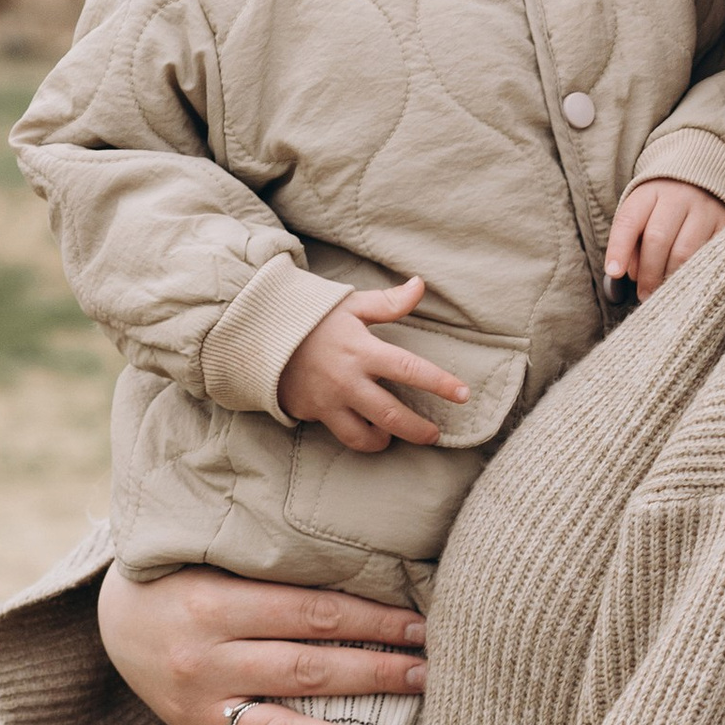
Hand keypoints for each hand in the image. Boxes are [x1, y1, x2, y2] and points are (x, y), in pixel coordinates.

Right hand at [96, 564, 429, 724]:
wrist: (114, 611)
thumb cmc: (188, 569)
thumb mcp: (222, 555)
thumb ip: (283, 567)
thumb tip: (368, 566)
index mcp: (216, 606)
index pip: (312, 615)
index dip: (370, 621)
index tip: (421, 627)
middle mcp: (206, 661)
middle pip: (305, 671)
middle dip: (373, 674)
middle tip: (428, 676)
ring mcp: (200, 709)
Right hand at [277, 275, 468, 453]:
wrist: (261, 334)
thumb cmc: (312, 318)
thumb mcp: (350, 305)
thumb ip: (388, 302)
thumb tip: (420, 285)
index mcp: (362, 349)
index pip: (410, 370)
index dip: (440, 384)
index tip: (463, 395)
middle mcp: (348, 379)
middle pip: (393, 415)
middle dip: (420, 429)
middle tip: (435, 434)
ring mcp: (330, 400)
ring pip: (366, 436)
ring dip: (387, 439)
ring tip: (398, 435)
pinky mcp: (314, 413)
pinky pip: (343, 435)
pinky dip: (362, 438)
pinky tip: (371, 432)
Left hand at [604, 178, 724, 302]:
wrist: (708, 181)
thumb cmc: (666, 208)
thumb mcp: (644, 213)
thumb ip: (631, 241)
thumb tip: (630, 274)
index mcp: (651, 192)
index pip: (629, 220)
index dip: (619, 248)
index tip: (613, 273)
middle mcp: (679, 197)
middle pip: (657, 238)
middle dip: (648, 272)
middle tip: (644, 295)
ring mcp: (706, 210)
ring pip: (685, 252)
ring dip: (671, 278)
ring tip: (664, 294)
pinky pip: (710, 256)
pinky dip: (696, 275)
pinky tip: (688, 286)